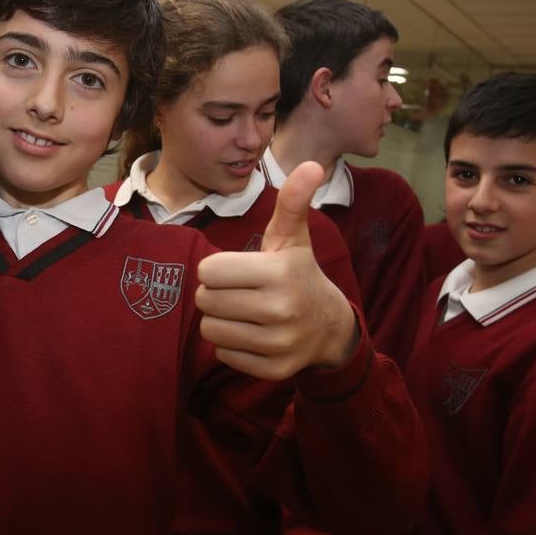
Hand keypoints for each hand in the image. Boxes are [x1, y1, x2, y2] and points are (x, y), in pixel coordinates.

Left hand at [196, 161, 358, 379]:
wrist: (330, 328)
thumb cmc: (299, 275)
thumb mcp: (293, 238)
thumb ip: (293, 202)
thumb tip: (312, 164)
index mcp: (279, 273)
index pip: (209, 272)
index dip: (216, 269)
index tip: (237, 270)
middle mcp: (280, 310)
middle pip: (205, 300)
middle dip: (215, 293)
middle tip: (238, 291)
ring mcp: (278, 344)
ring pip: (210, 329)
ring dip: (220, 319)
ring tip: (243, 312)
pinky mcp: (272, 370)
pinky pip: (223, 353)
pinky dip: (231, 344)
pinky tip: (252, 333)